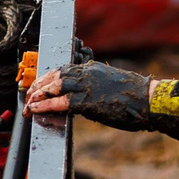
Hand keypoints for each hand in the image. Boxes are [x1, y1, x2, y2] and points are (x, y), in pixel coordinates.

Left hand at [25, 61, 156, 129]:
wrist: (148, 100)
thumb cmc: (135, 97)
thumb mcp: (111, 85)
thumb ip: (95, 88)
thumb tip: (85, 99)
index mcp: (92, 69)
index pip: (63, 69)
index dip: (48, 76)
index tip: (40, 83)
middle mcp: (86, 73)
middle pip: (55, 75)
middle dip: (39, 84)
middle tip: (29, 93)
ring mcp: (86, 86)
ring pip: (54, 86)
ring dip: (38, 94)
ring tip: (29, 103)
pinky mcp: (86, 100)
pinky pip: (60, 102)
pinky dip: (45, 105)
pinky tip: (36, 109)